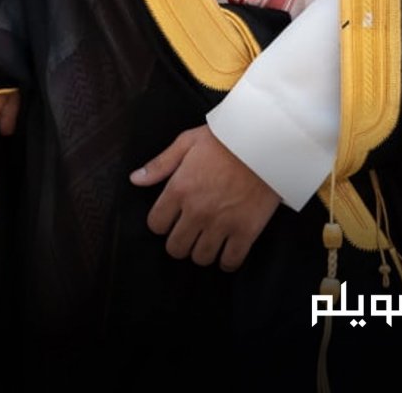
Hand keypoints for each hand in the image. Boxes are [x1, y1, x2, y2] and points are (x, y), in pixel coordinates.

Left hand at [131, 125, 279, 270]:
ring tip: (207, 241)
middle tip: (188, 234)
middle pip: (175, 248)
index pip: (156, 225)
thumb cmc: (226, 139)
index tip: (170, 220)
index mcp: (179, 189)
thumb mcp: (187, 142)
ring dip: (202, 252)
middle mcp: (196, 211)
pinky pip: (230, 261)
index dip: (161, 224)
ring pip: (201, 258)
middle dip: (179, 243)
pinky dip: (227, 262)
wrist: (266, 143)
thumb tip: (135, 179)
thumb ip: (160, 164)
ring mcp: (221, 223)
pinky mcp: (246, 231)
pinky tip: (227, 252)